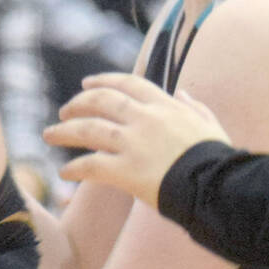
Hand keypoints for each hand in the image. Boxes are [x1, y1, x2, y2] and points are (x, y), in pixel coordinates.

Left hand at [50, 73, 230, 208]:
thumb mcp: (211, 125)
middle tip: (64, 110)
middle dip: (78, 104)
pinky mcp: (126, 170)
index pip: (128, 84)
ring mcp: (133, 143)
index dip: (104, 81)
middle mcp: (145, 119)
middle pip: (101, 101)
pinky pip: (91, 165)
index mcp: (165, 106)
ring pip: (88, 129)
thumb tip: (182, 93)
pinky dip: (75, 168)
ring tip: (49, 135)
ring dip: (65, 131)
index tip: (87, 83)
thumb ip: (195, 107)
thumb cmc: (219, 159)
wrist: (219, 187)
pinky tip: (64, 173)